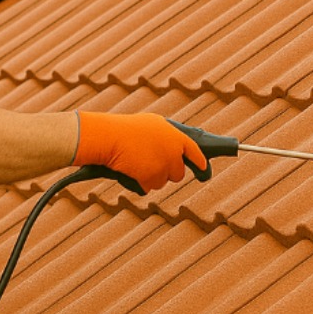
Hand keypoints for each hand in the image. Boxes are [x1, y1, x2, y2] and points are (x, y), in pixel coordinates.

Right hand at [73, 112, 208, 191]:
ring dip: (150, 177)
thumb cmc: (123, 130)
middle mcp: (174, 151)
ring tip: (135, 163)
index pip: (194, 152)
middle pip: (178, 173)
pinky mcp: (153, 177)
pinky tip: (130, 171)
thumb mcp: (150, 125)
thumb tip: (172, 148)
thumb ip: (165, 136)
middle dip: (166, 172)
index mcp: (175, 135)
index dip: (200, 162)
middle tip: (150, 165)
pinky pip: (149, 188)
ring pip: (162, 181)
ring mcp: (165, 165)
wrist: (108, 137)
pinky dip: (139, 183)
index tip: (204, 170)